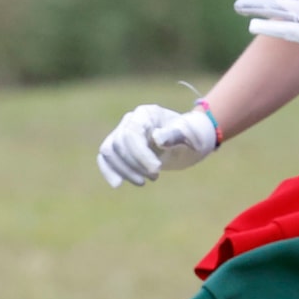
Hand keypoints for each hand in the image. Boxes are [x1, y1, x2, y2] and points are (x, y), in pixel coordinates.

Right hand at [97, 103, 217, 188]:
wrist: (190, 141)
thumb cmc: (192, 135)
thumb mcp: (189, 135)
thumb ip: (174, 134)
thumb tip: (157, 138)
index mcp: (146, 114)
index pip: (131, 134)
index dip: (140, 154)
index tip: (156, 170)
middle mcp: (130, 120)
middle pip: (118, 143)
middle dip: (134, 164)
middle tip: (155, 177)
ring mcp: (122, 132)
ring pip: (109, 151)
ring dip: (124, 170)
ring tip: (143, 182)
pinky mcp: (119, 147)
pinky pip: (106, 158)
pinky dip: (109, 171)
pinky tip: (117, 184)